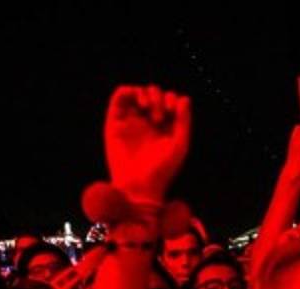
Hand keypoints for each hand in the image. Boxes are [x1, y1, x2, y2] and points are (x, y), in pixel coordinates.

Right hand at [104, 85, 191, 203]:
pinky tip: (140, 102)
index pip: (169, 101)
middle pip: (154, 93)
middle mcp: (147, 122)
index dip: (172, 99)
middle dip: (159, 97)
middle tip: (160, 117)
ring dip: (146, 93)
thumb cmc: (162, 169)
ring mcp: (131, 121)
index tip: (172, 112)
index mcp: (164, 127)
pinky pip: (119, 96)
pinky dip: (129, 91)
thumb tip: (184, 98)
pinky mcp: (115, 122)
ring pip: (138, 92)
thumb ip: (184, 121)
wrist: (140, 186)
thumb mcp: (179, 144)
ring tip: (149, 108)